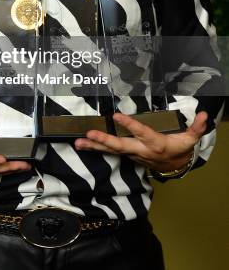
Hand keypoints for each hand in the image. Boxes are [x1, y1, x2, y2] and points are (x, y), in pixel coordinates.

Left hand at [74, 111, 207, 171]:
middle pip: (120, 146)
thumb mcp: (190, 139)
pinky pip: (109, 152)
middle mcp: (140, 150)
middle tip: (88, 135)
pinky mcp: (126, 155)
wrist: (175, 166)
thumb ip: (196, 127)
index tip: (116, 115)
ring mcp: (132, 154)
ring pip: (111, 151)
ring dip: (94, 147)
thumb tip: (203, 114)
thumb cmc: (179, 148)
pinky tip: (82, 145)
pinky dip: (96, 149)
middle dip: (104, 141)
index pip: (141, 133)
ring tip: (78, 143)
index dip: (129, 125)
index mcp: (155, 143)